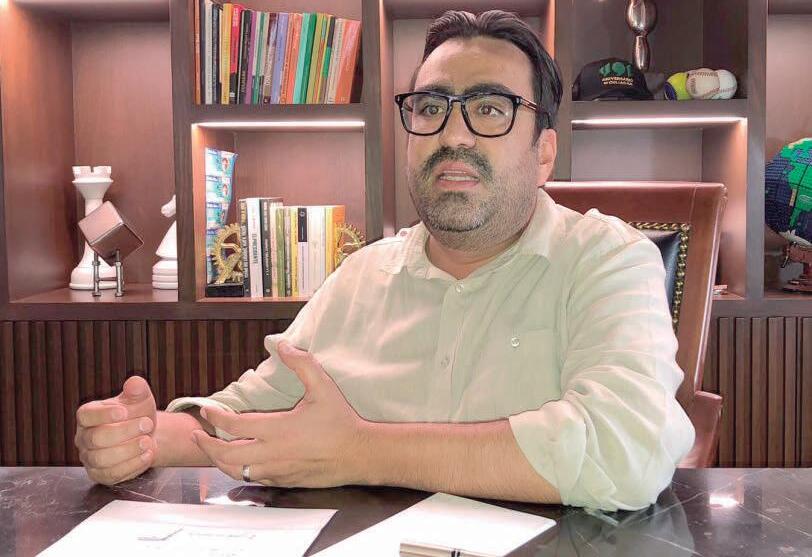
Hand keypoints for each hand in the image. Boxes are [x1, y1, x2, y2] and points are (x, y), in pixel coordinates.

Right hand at [75, 375, 157, 484]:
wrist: (144, 435)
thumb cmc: (136, 415)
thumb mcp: (139, 399)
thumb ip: (137, 390)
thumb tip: (135, 383)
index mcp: (88, 416)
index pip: (86, 415)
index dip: (104, 414)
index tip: (124, 412)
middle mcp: (84, 438)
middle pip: (96, 438)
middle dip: (124, 432)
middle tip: (147, 424)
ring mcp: (90, 458)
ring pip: (102, 459)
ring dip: (128, 450)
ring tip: (148, 441)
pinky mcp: (101, 474)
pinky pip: (112, 474)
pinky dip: (132, 465)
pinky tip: (147, 454)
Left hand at [191, 340, 367, 487]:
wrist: (358, 454)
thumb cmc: (340, 421)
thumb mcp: (323, 387)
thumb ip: (302, 364)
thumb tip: (283, 344)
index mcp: (277, 429)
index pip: (234, 425)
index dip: (215, 418)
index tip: (206, 410)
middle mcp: (272, 453)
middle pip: (227, 454)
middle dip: (207, 445)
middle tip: (198, 434)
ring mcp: (277, 470)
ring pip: (237, 471)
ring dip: (220, 461)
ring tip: (212, 451)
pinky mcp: (284, 481)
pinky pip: (254, 479)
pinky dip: (241, 471)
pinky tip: (240, 463)